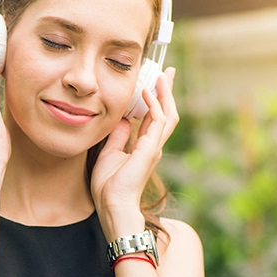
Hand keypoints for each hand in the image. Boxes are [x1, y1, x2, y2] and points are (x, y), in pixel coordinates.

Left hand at [90, 67, 178, 240]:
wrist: (113, 204)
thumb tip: (122, 119)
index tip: (154, 82)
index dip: (155, 99)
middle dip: (166, 91)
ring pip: (167, 114)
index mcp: (144, 146)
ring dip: (165, 94)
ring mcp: (154, 146)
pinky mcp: (151, 148)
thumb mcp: (109, 152)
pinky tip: (147, 92)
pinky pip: (157, 121)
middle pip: (166, 112)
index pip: (154, 117)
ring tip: (162, 76)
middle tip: (167, 72)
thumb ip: (118, 136)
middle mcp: (153, 145)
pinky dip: (154, 105)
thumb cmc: (109, 185)